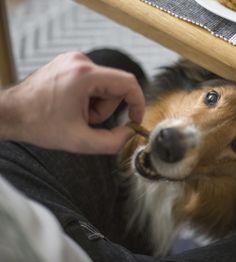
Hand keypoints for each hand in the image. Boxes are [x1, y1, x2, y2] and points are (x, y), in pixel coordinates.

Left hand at [4, 52, 144, 153]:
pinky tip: (70, 105)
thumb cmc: (38, 124)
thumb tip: (130, 133)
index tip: (135, 119)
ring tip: (74, 113)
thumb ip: (112, 142)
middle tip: (85, 120)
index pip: (128, 83)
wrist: (10, 113)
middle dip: (105, 108)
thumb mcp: (79, 141)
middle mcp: (81, 61)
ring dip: (95, 104)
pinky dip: (88, 96)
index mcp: (85, 76)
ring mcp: (73, 60)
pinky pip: (93, 81)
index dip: (137, 103)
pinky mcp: (69, 63)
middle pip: (115, 87)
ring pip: (104, 85)